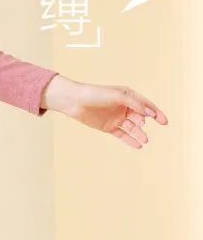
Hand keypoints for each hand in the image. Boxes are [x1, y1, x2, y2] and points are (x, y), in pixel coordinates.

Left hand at [41, 76, 167, 148]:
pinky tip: (139, 145)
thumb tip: (149, 112)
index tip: (164, 121)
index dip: (156, 112)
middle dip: (144, 121)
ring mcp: (117, 118)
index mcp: (128, 96)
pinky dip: (131, 140)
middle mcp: (124, 107)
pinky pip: (123, 135)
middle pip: (140, 117)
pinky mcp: (109, 127)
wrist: (75, 101)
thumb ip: (134, 103)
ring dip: (139, 133)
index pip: (146, 105)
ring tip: (145, 140)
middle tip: (141, 124)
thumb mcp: (117, 95)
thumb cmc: (95, 94)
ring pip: (132, 127)